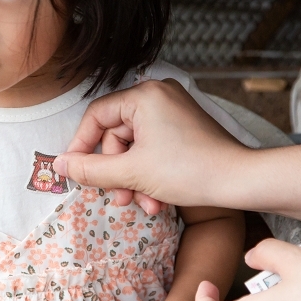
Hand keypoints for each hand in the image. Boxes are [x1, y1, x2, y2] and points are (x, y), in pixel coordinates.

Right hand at [54, 79, 249, 212]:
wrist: (241, 182)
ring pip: (134, 147)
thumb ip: (91, 169)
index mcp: (144, 95)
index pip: (97, 116)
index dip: (82, 145)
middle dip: (116, 172)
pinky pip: (153, 148)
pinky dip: (149, 174)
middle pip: (116, 134)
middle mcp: (158, 95)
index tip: (75, 171)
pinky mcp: (183, 128)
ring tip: (142, 205)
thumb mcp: (132, 173)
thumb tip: (60, 165)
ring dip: (133, 179)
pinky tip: (156, 200)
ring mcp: (173, 111)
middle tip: (119, 198)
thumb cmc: (191, 170)